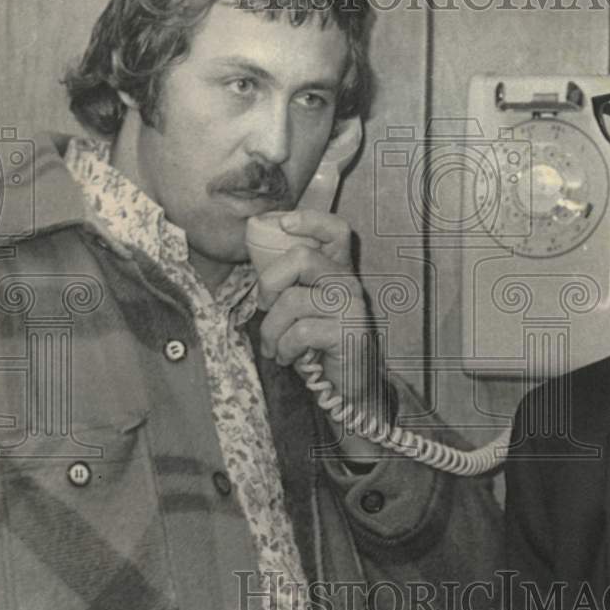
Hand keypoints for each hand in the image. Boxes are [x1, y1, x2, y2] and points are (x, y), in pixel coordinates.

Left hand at [255, 210, 386, 460]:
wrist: (347, 390)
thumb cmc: (317, 346)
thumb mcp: (302, 309)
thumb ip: (290, 284)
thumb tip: (258, 268)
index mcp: (338, 271)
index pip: (335, 230)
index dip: (310, 219)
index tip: (283, 224)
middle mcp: (348, 283)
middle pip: (301, 258)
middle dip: (270, 283)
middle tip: (265, 306)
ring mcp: (351, 307)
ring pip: (292, 300)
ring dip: (271, 330)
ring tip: (274, 347)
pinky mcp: (348, 333)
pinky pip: (299, 332)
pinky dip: (283, 349)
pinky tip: (288, 359)